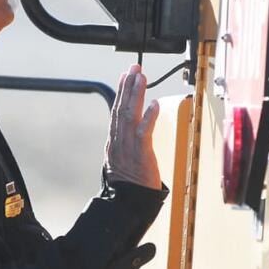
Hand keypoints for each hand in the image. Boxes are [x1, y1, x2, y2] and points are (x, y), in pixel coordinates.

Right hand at [104, 64, 161, 189]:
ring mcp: (128, 147)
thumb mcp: (119, 161)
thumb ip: (122, 144)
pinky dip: (149, 117)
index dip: (120, 92)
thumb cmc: (128, 184)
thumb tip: (125, 131)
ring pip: (131, 115)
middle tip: (134, 67)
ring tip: (141, 77)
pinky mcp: (141, 154)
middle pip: (121, 108)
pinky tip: (154, 103)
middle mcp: (118, 141)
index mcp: (113, 142)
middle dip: (128, 86)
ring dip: (136, 95)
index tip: (124, 75)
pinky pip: (144, 132)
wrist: (127, 202)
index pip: (116, 110)